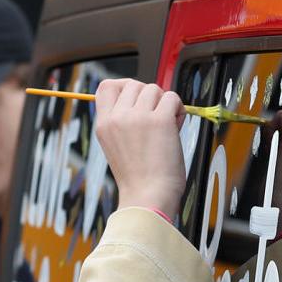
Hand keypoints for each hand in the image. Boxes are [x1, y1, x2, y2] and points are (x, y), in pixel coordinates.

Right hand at [94, 78, 186, 213]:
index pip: (106, 86)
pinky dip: (178, 109)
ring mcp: (137, 117)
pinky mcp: (159, 120)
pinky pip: (172, 97)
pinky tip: (176, 127)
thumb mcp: (117, 146)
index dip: (123, 86)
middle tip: (155, 117)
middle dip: (148, 96)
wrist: (148, 197)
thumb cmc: (138, 178)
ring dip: (165, 103)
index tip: (137, 98)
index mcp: (103, 125)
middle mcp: (118, 118)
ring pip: (154, 88)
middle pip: (134, 84)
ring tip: (167, 125)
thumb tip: (143, 98)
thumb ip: (123, 122)